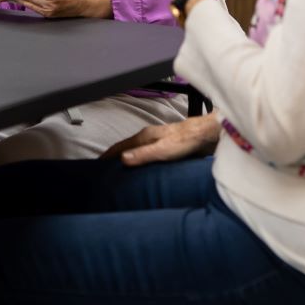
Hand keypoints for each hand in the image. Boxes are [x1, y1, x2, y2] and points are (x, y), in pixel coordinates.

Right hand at [101, 114, 221, 166]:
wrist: (206, 134)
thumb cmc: (186, 140)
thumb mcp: (162, 150)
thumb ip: (143, 155)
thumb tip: (122, 159)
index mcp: (144, 137)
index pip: (120, 146)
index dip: (108, 155)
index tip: (98, 163)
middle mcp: (149, 137)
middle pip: (128, 148)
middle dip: (116, 157)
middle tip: (107, 170)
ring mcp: (158, 141)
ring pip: (139, 151)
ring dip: (130, 159)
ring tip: (123, 170)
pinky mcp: (168, 147)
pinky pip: (150, 154)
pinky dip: (142, 161)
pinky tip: (146, 168)